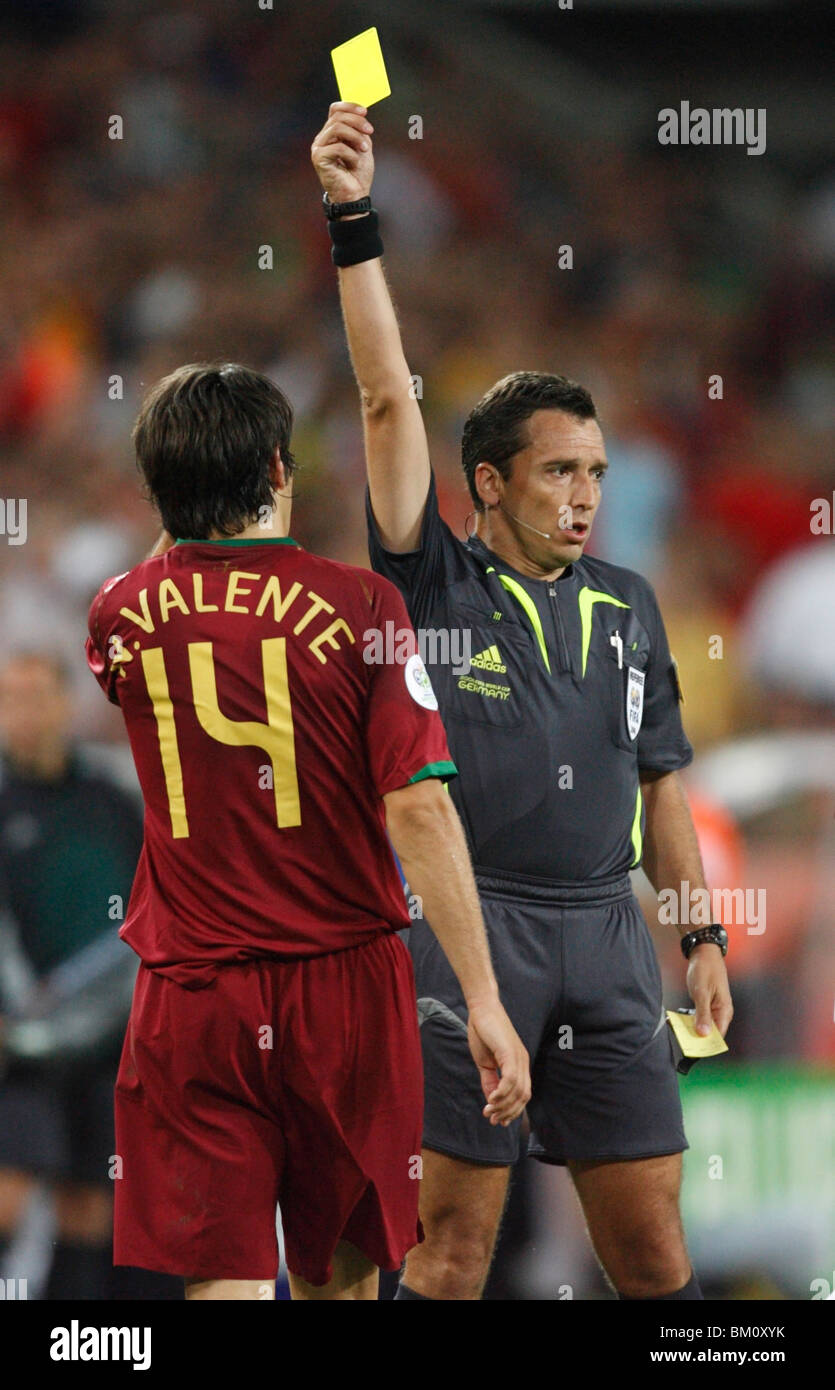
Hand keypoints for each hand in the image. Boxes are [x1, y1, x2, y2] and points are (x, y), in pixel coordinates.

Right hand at [311, 101, 374, 205]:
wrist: (355, 195)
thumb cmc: (358, 173)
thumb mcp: (363, 145)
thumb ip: (359, 130)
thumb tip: (360, 112)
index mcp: (332, 133)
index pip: (335, 110)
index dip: (350, 106)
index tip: (365, 112)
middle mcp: (322, 138)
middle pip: (337, 117)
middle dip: (357, 122)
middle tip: (370, 131)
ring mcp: (318, 148)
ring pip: (337, 128)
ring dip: (355, 137)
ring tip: (365, 149)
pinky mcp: (319, 158)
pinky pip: (337, 147)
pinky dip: (351, 154)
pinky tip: (354, 164)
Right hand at [467, 1000, 530, 1125]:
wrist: (481, 1009)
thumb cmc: (483, 1032)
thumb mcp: (485, 1062)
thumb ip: (489, 1081)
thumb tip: (491, 1101)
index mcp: (519, 1065)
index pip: (522, 1095)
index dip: (512, 1111)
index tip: (497, 1120)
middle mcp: (523, 1062)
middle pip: (523, 1097)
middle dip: (508, 1112)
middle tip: (492, 1120)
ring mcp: (518, 1057)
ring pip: (517, 1091)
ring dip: (503, 1106)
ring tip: (489, 1112)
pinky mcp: (510, 1052)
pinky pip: (510, 1079)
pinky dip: (502, 1093)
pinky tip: (491, 1100)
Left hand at [686, 943, 733, 1036]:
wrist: (704, 953)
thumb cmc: (705, 970)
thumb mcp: (702, 992)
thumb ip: (703, 1014)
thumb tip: (704, 1034)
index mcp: (724, 1011)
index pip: (718, 1036)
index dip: (706, 1045)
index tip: (692, 1050)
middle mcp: (721, 1013)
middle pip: (710, 1033)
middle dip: (697, 1037)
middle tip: (680, 1038)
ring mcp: (713, 1009)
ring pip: (704, 1026)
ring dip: (692, 1029)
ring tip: (677, 1030)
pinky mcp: (706, 1006)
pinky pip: (699, 1018)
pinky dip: (690, 1020)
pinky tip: (679, 1022)